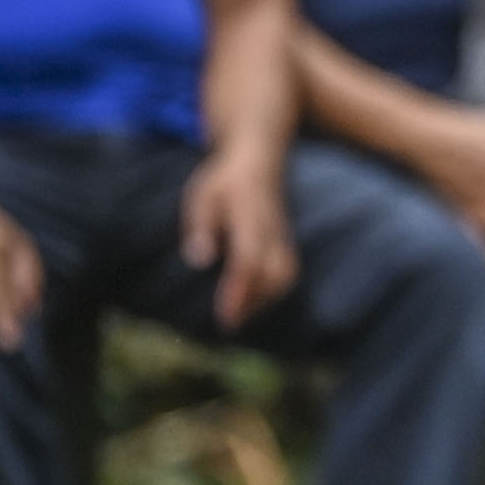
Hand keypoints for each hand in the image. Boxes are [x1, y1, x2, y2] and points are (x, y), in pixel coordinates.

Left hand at [180, 144, 298, 327]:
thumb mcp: (202, 198)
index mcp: (250, 219)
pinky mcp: (285, 243)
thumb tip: (199, 260)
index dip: (238, 290)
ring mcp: (282, 238)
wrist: (257, 161)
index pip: (249, 261)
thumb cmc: (224, 182)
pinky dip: (271, 292)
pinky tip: (251, 302)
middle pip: (273, 275)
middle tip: (228, 322)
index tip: (225, 315)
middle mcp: (271, 232)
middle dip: (253, 302)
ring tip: (238, 316)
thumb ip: (201, 227)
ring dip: (263, 300)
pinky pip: (286, 273)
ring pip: (284, 277)